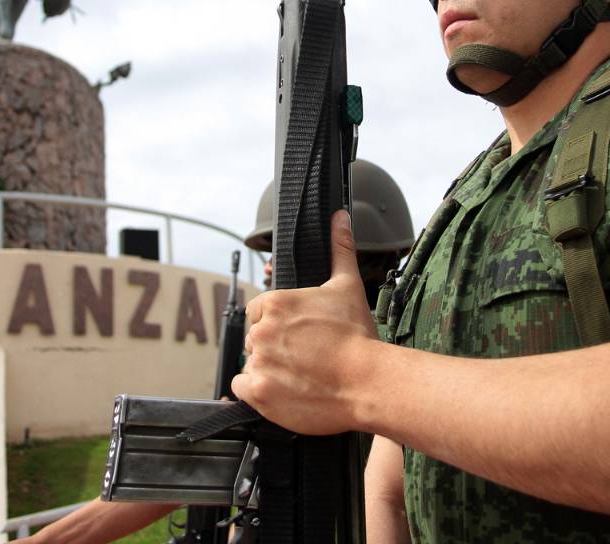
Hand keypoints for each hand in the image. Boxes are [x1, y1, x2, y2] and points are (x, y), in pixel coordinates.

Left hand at [231, 210, 380, 433]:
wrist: (367, 382)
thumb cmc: (358, 336)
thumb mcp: (348, 286)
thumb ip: (339, 249)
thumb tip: (339, 216)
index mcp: (275, 302)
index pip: (258, 310)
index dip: (278, 322)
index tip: (299, 333)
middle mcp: (261, 330)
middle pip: (255, 337)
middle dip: (274, 345)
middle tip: (304, 355)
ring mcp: (258, 362)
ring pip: (251, 362)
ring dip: (269, 368)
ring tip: (300, 373)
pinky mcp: (258, 392)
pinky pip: (242, 389)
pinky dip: (259, 390)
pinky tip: (284, 388)